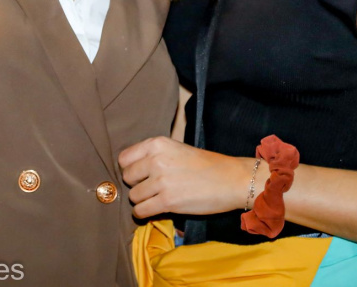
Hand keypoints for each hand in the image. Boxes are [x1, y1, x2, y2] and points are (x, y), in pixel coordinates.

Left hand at [118, 137, 254, 218]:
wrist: (232, 179)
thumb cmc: (207, 165)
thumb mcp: (178, 149)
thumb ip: (155, 156)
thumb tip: (132, 170)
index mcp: (158, 143)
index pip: (124, 158)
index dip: (131, 169)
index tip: (141, 175)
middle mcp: (156, 160)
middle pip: (127, 177)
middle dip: (137, 185)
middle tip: (152, 188)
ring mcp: (161, 181)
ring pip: (133, 196)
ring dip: (143, 200)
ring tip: (158, 198)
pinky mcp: (167, 201)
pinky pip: (140, 211)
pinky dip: (144, 213)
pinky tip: (156, 209)